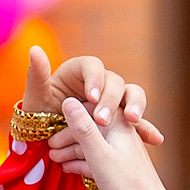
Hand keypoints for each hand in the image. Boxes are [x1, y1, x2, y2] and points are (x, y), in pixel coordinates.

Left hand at [22, 48, 164, 145]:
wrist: (47, 139)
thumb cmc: (39, 116)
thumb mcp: (35, 98)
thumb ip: (37, 75)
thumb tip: (34, 49)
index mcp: (81, 71)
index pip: (93, 66)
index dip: (94, 79)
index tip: (91, 97)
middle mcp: (100, 82)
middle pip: (114, 81)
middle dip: (111, 99)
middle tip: (102, 119)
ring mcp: (112, 100)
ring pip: (131, 95)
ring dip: (135, 106)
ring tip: (133, 120)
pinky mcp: (120, 118)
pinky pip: (136, 121)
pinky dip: (145, 129)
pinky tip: (154, 140)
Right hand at [52, 94, 172, 189]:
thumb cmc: (125, 182)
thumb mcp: (98, 153)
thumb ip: (83, 128)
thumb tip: (68, 101)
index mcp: (118, 124)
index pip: (90, 110)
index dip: (69, 117)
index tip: (51, 128)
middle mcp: (120, 134)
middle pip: (89, 128)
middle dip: (68, 136)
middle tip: (49, 147)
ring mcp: (119, 152)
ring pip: (91, 145)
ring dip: (72, 150)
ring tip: (53, 159)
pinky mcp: (117, 169)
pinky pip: (96, 160)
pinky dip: (81, 162)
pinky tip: (67, 169)